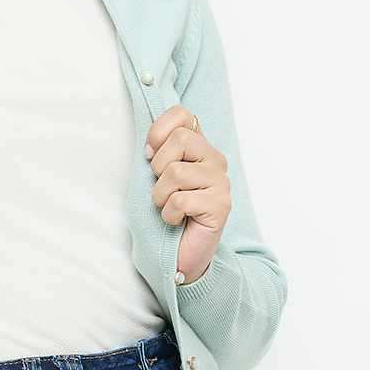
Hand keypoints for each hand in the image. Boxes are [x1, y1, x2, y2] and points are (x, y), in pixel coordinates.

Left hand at [145, 104, 231, 283]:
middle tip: (163, 188)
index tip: (150, 154)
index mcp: (199, 147)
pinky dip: (169, 214)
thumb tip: (148, 142)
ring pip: (176, 172)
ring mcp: (221, 182)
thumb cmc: (166, 213)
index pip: (183, 114)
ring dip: (161, 196)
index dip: (159, 131)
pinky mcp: (221, 205)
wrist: (181, 254)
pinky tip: (177, 220)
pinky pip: (180, 200)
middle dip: (158, 168)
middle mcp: (215, 160)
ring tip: (169, 207)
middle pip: (180, 139)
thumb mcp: (156, 176)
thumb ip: (158, 151)